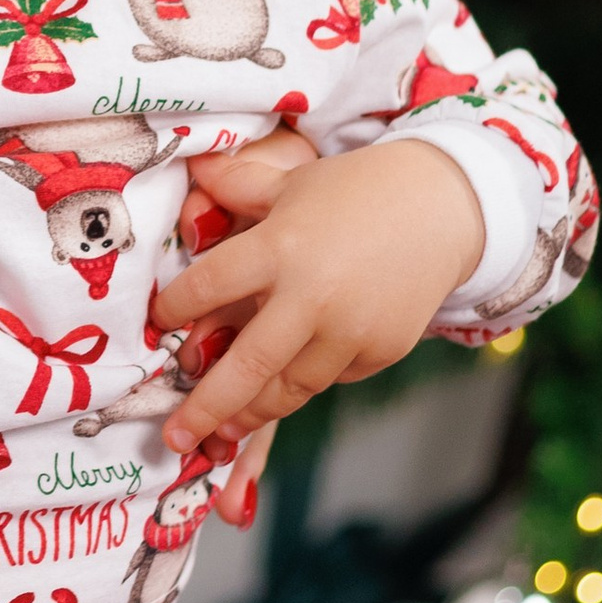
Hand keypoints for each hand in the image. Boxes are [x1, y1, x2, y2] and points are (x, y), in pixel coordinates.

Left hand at [152, 137, 485, 457]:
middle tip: (176, 436)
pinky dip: (306, 381)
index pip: (208, 287)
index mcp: (279, 247)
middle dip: (205, 407)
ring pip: (290, 387)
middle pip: (246, 365)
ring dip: (253, 412)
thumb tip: (193, 166)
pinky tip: (287, 384)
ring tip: (224, 428)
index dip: (175, 311)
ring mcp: (351, 330)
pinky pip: (331, 378)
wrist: (442, 206)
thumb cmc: (355, 190)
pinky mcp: (381, 350)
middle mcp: (313, 295)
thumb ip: (236, 185)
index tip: (159, 325)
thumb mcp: (289, 183)